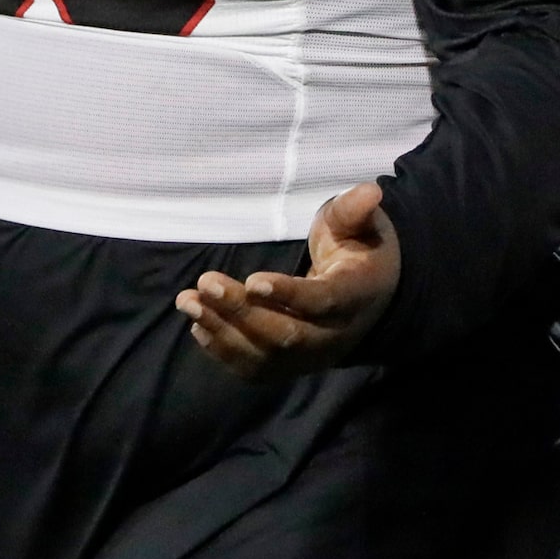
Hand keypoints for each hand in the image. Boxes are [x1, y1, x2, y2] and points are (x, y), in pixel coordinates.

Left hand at [174, 181, 400, 379]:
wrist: (371, 301)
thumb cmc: (358, 252)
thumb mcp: (361, 226)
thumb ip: (354, 211)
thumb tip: (369, 191)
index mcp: (354, 296)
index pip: (322, 302)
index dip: (288, 294)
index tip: (252, 280)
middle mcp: (333, 335)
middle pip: (286, 333)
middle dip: (242, 311)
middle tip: (206, 283)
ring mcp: (310, 357)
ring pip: (265, 354)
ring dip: (223, 330)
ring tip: (188, 302)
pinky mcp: (290, 366)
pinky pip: (255, 368)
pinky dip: (223, 350)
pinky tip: (198, 326)